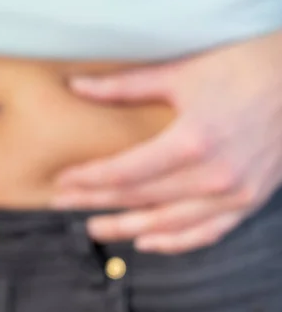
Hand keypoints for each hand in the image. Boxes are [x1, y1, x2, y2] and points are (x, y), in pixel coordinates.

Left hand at [52, 30, 281, 253]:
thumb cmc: (242, 68)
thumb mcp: (181, 73)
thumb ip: (124, 86)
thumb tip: (76, 86)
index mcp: (193, 140)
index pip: (125, 171)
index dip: (89, 179)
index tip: (62, 182)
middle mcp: (214, 176)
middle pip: (140, 198)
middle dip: (96, 202)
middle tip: (61, 205)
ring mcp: (234, 194)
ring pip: (168, 223)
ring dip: (127, 229)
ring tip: (94, 228)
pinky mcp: (249, 201)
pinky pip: (206, 233)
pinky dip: (174, 242)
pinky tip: (147, 243)